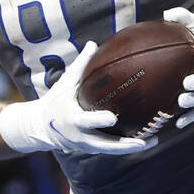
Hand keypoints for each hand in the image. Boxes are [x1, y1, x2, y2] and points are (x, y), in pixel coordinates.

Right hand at [0, 41, 157, 155]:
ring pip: (110, 150)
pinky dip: (126, 146)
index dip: (99, 121)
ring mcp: (86, 145)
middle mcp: (80, 135)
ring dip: (131, 147)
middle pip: (104, 144)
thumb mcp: (65, 83)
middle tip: (142, 141)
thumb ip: (80, 65)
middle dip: (123, 145)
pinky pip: (110, 149)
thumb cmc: (56, 100)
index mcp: (72, 118)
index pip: (86, 121)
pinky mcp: (92, 149)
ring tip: (152, 141)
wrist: (41, 127)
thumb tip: (93, 43)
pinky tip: (146, 140)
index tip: (113, 118)